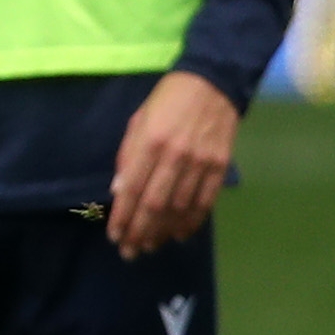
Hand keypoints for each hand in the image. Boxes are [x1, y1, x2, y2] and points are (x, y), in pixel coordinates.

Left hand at [104, 71, 238, 257]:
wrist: (214, 82)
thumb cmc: (167, 100)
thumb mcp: (138, 122)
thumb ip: (128, 156)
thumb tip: (118, 191)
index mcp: (150, 142)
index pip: (132, 189)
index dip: (122, 217)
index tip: (115, 237)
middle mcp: (175, 155)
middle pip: (155, 205)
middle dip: (140, 232)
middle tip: (130, 252)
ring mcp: (201, 162)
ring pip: (180, 208)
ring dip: (163, 232)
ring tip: (151, 245)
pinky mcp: (220, 165)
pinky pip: (205, 201)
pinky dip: (192, 222)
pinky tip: (180, 234)